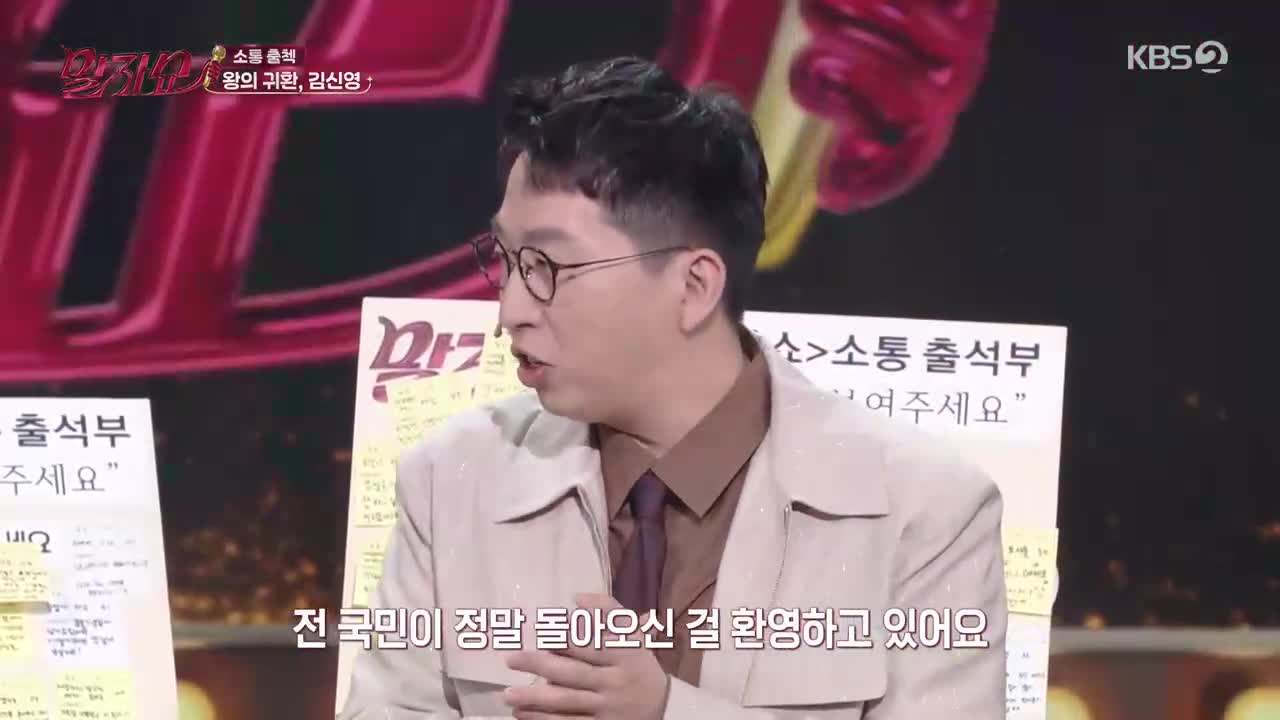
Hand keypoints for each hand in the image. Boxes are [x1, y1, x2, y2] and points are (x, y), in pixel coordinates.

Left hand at [503, 593, 669, 719]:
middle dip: (540, 666)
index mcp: (624, 654)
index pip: (589, 645)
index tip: (536, 631)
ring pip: (568, 702)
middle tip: (510, 659)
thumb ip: (608, 610)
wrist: (665, 709)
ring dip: (535, 699)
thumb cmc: (639, 664)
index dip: (562, 638)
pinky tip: (522, 714)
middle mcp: (615, 681)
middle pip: (574, 673)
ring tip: (508, 694)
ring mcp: (608, 708)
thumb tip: (576, 597)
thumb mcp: (633, 634)